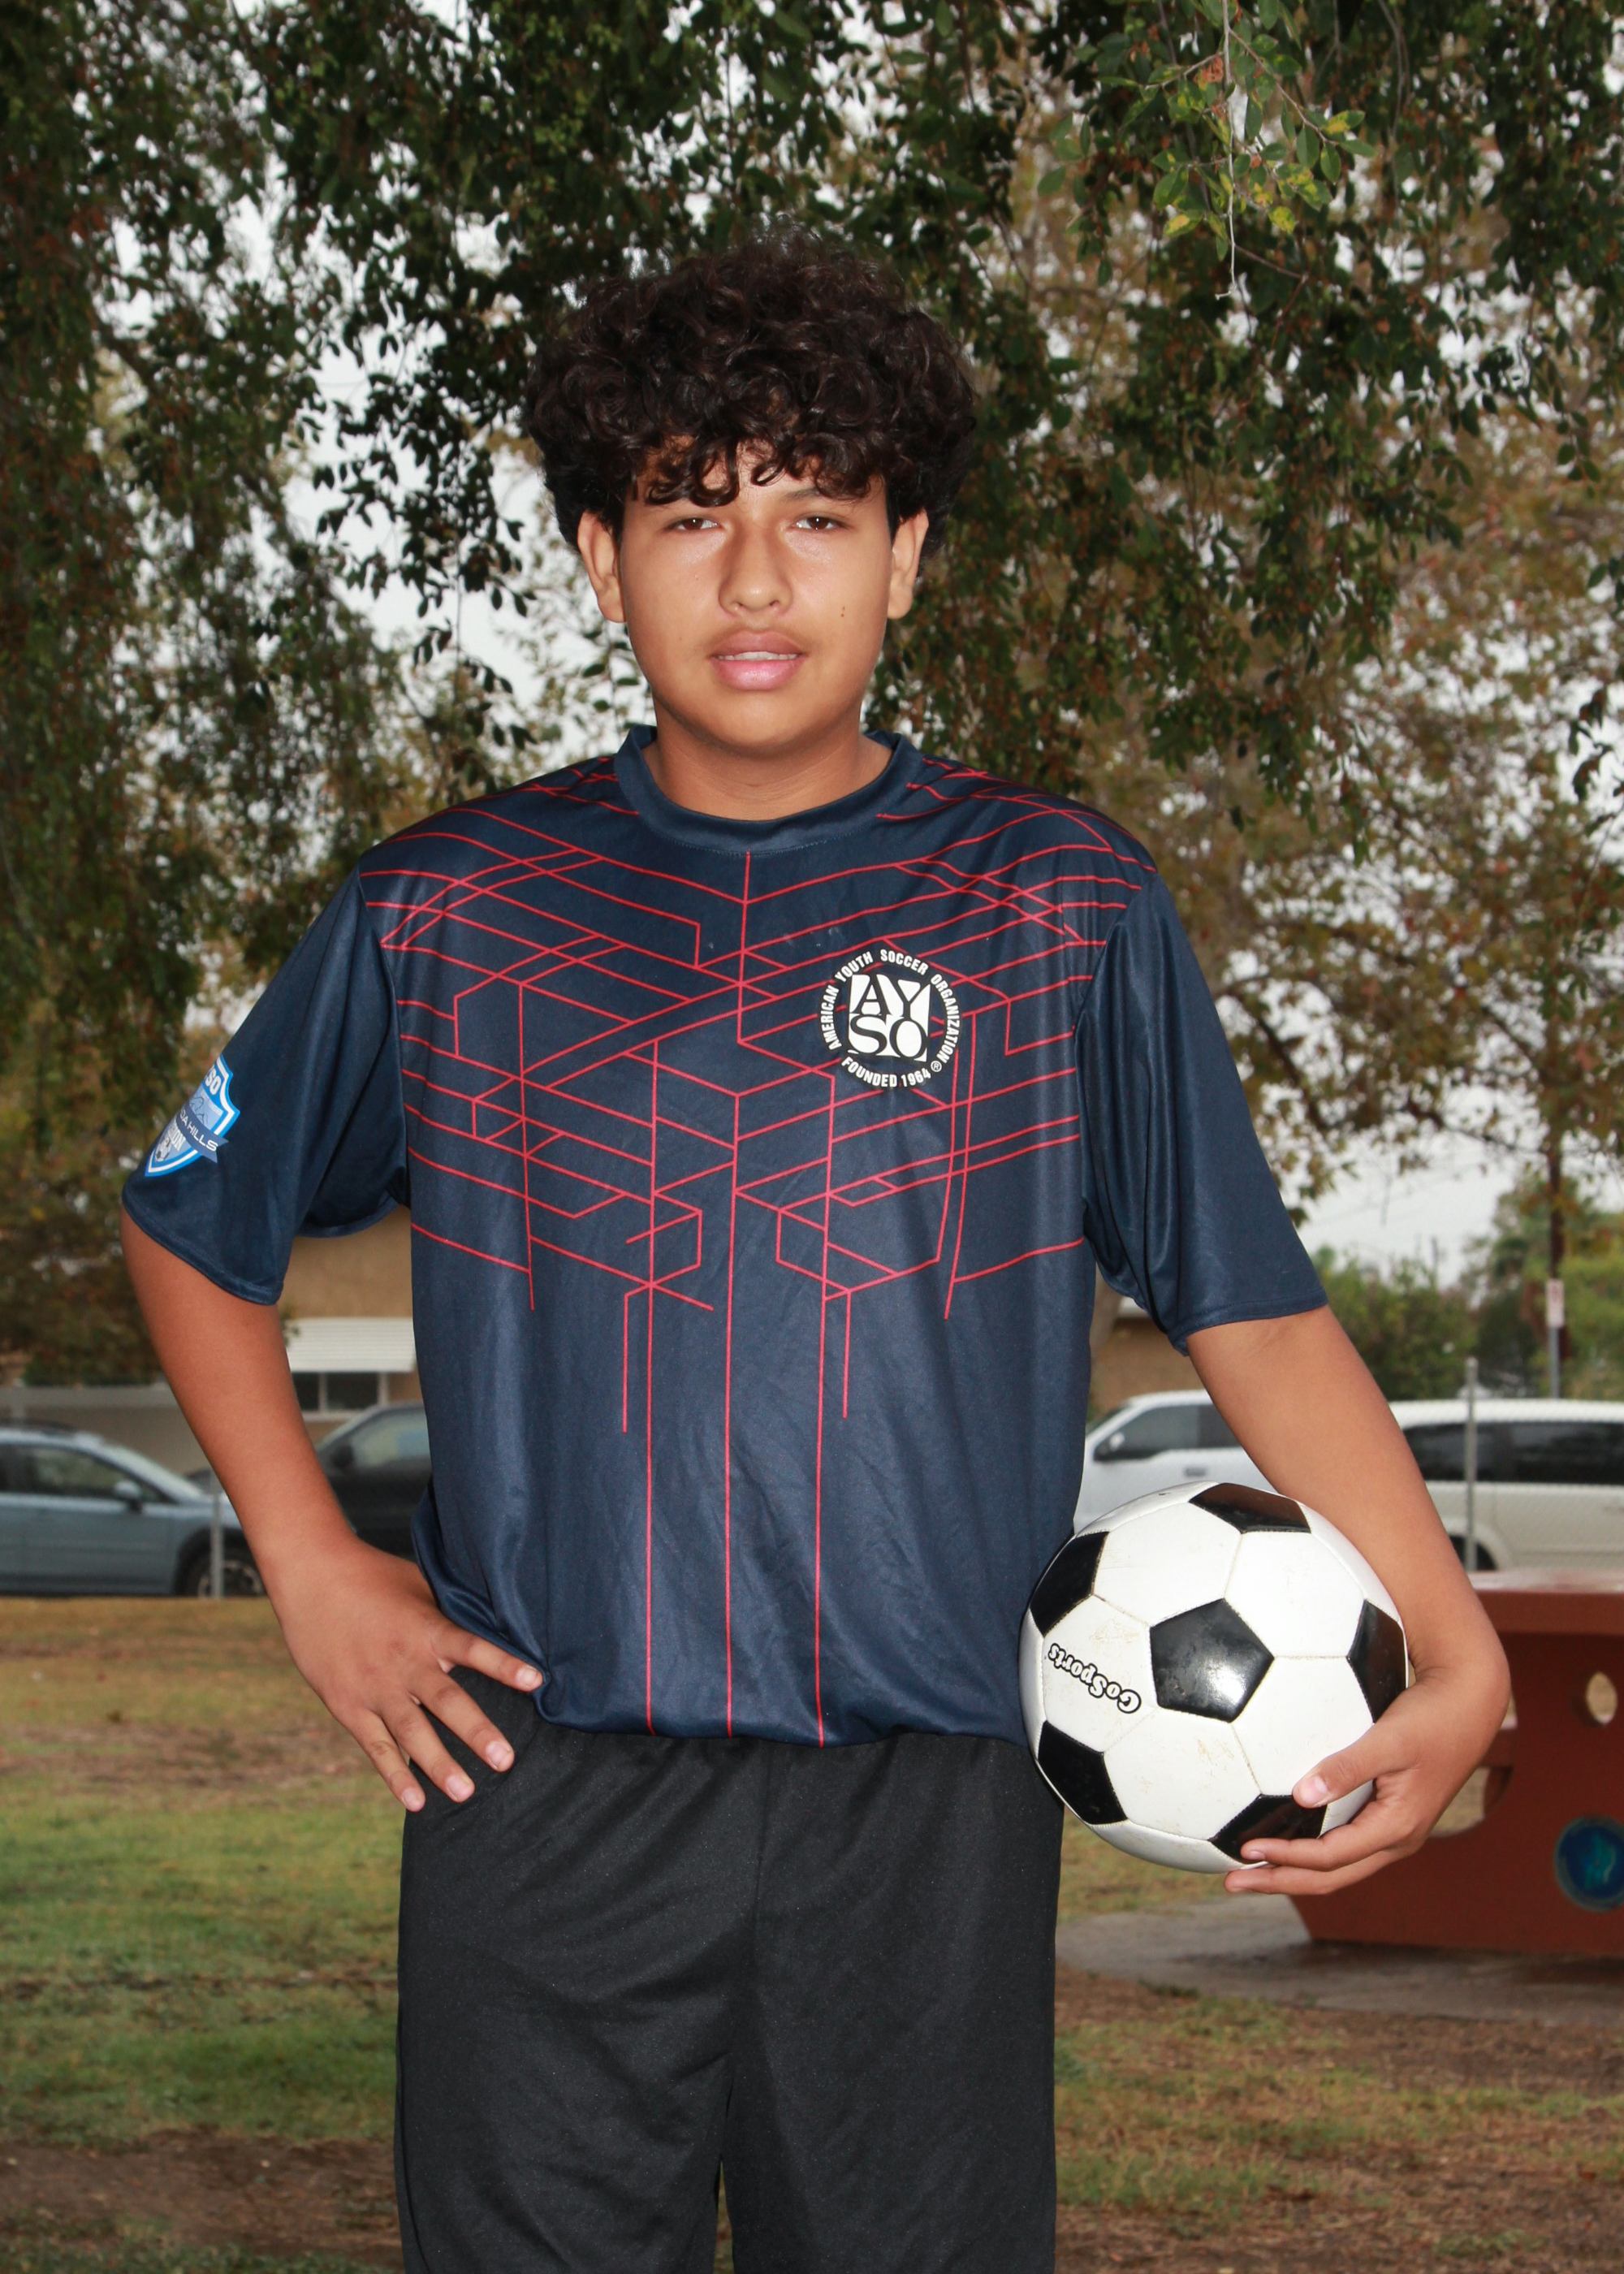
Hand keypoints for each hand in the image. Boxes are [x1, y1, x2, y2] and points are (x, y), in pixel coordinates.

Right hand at [273, 1537, 543, 1810]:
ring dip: (439, 1764)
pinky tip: (414, 1801)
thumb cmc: (372, 1576)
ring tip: (465, 1793)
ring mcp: (375, 1687)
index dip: (504, 1664)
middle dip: (477, 1732)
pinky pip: (375, 1746)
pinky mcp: (348, 1705)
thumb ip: (446, 1614)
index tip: (536, 1682)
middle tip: (505, 1761)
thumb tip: (489, 1625)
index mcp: (427, 1628)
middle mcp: (404, 1661)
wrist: (311, 1576)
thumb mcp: (417, 1586)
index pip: (473, 1648)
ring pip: (412, 1732)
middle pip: (446, 1701)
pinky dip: (395, 1774)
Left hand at [1223, 1649, 1508, 1896]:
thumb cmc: (1431, 1718)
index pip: (1330, 1858)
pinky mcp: (1390, 1817)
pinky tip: (1283, 1835)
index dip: (1287, 1859)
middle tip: (1231, 1883)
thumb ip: (1347, 1766)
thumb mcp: (1390, 1739)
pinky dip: (1310, 1850)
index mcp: (1397, 1829)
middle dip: (1281, 1882)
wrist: (1470, 1706)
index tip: (1245, 1850)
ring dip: (1293, 1871)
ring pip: (1338, 1867)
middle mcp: (1396, 1840)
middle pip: (1330, 1878)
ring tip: (1249, 1870)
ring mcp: (1395, 1832)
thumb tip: (1300, 1795)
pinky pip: (1344, 1845)